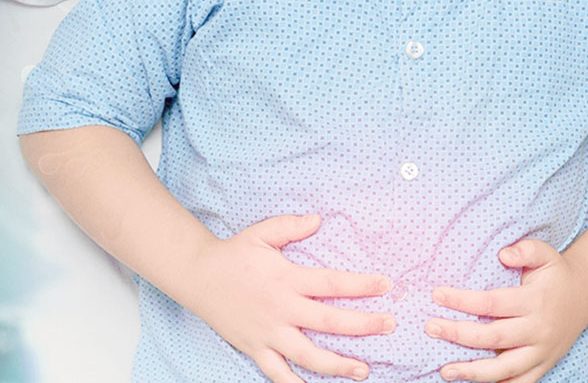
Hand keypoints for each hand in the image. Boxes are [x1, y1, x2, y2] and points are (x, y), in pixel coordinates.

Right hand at [186, 213, 396, 382]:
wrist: (198, 276)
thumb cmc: (234, 254)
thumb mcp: (261, 233)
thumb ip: (290, 226)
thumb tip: (318, 220)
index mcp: (286, 278)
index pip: (331, 282)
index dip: (361, 284)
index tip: (386, 285)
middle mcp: (280, 308)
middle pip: (328, 320)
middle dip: (362, 324)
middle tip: (389, 325)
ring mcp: (268, 332)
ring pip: (307, 354)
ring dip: (337, 364)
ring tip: (363, 370)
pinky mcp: (254, 348)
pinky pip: (276, 373)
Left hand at [423, 238, 587, 381]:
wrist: (585, 295)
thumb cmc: (555, 273)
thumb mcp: (545, 253)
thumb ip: (525, 249)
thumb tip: (503, 255)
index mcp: (534, 301)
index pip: (492, 303)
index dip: (462, 300)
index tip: (436, 295)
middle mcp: (538, 329)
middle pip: (493, 337)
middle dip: (458, 334)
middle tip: (431, 328)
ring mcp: (542, 352)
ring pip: (505, 368)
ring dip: (473, 372)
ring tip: (445, 370)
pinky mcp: (544, 365)